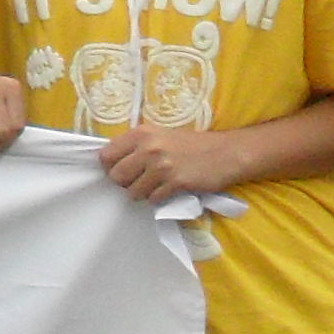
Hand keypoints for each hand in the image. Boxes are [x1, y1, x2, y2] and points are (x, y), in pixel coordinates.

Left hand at [102, 123, 245, 204]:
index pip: (105, 156)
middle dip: (125, 183)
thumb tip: (110, 164)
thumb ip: (135, 146)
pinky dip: (158, 198)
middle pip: (116, 176)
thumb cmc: (191, 145)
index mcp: (140, 134)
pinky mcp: (176, 182)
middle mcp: (148, 148)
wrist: (228, 152)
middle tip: (139, 182)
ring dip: (142, 193)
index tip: (122, 171)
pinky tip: (168, 190)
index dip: (110, 167)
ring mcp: (162, 166)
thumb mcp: (159, 135)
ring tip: (156, 186)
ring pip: (133, 191)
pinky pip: (153, 199)